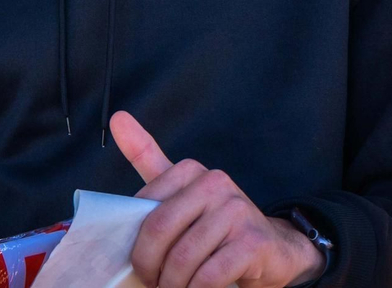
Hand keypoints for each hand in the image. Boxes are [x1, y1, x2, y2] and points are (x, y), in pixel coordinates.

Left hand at [111, 111, 324, 287]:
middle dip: (149, 267)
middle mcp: (214, 184)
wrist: (273, 249)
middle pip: (158, 230)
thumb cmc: (214, 224)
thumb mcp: (180, 191)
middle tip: (152, 283)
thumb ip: (147, 157)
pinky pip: (209, 275)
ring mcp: (236, 211)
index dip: (136, 242)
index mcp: (190, 171)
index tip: (140, 263)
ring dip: (172, 285)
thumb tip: (117, 119)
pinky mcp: (252, 243)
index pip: (144, 208)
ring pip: (182, 258)